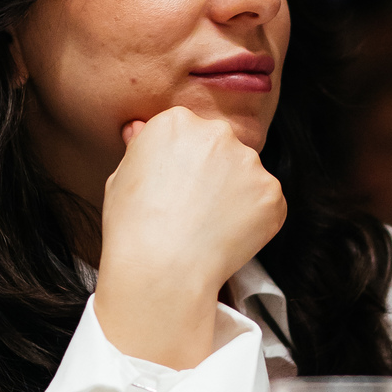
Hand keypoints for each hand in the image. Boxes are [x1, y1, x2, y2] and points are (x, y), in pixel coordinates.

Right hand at [95, 107, 285, 368]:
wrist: (161, 269)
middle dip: (213, 173)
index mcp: (177, 122)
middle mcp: (217, 132)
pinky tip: (227, 237)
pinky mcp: (271, 193)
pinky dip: (254, 220)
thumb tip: (139, 131)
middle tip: (195, 209)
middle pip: (221, 148)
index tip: (177, 187)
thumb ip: (140, 150)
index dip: (183, 163)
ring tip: (208, 227)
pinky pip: (266, 203)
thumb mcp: (120, 178)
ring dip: (235, 195)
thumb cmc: (133, 229)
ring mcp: (249, 162)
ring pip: (246, 175)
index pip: (190, 133)